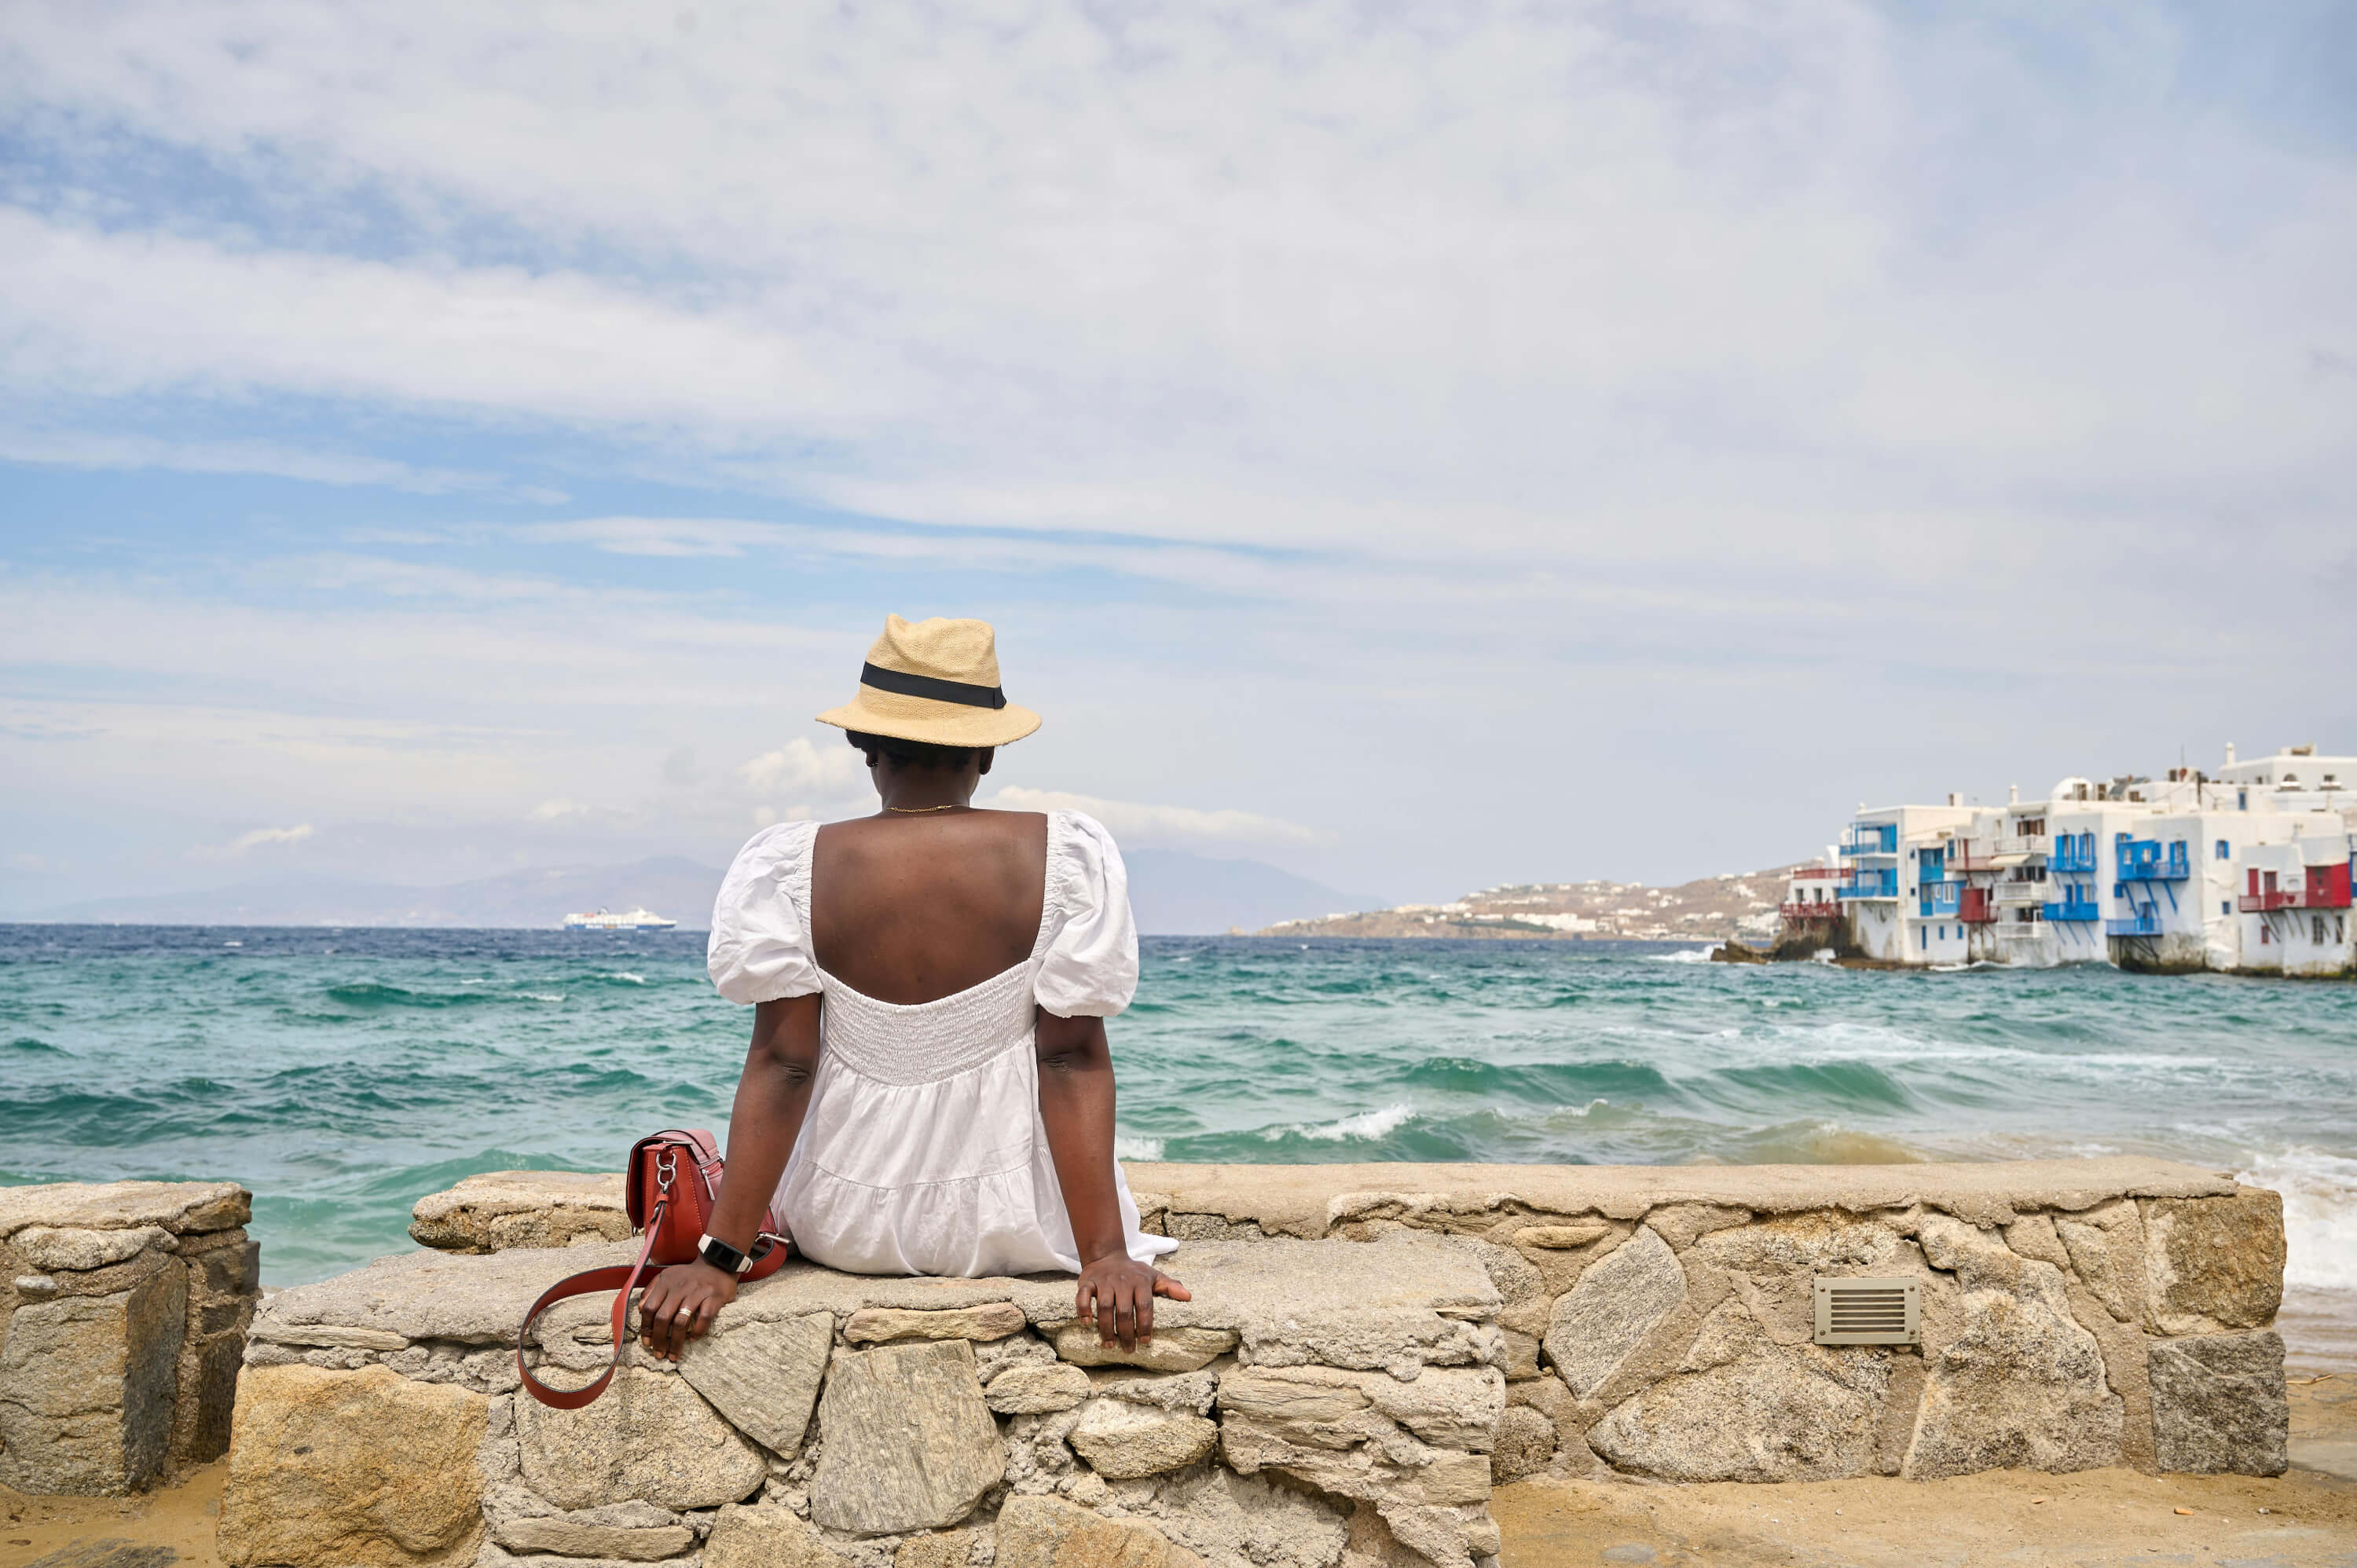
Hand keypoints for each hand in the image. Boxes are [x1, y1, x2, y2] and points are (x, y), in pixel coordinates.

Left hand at [637, 1260, 736, 1360]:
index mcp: (666, 1283)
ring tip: (674, 1355)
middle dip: (659, 1340)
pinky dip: (698, 1331)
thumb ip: (652, 1290)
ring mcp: (697, 1292)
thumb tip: (641, 1309)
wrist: (718, 1262)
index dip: (646, 1328)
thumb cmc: (690, 1275)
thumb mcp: (668, 1276)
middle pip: (663, 1317)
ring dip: (676, 1342)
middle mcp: (680, 1287)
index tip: (647, 1343)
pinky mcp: (714, 1296)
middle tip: (659, 1354)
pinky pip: (704, 1317)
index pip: (650, 1308)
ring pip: (681, 1321)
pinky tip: (693, 1339)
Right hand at [1075, 1254, 1190, 1351]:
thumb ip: (1170, 1287)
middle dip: (1126, 1333)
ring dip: (1106, 1328)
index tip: (1145, 1342)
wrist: (1107, 1255)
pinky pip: (1083, 1296)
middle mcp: (1122, 1281)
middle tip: (1128, 1350)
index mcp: (1140, 1281)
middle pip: (1124, 1311)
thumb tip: (1189, 1297)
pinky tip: (1086, 1323)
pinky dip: (1083, 1309)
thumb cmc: (1134, 1272)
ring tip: (1110, 1345)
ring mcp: (1104, 1281)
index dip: (1145, 1325)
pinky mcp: (1087, 1282)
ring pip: (1104, 1307)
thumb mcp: (1153, 1276)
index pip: (1144, 1306)